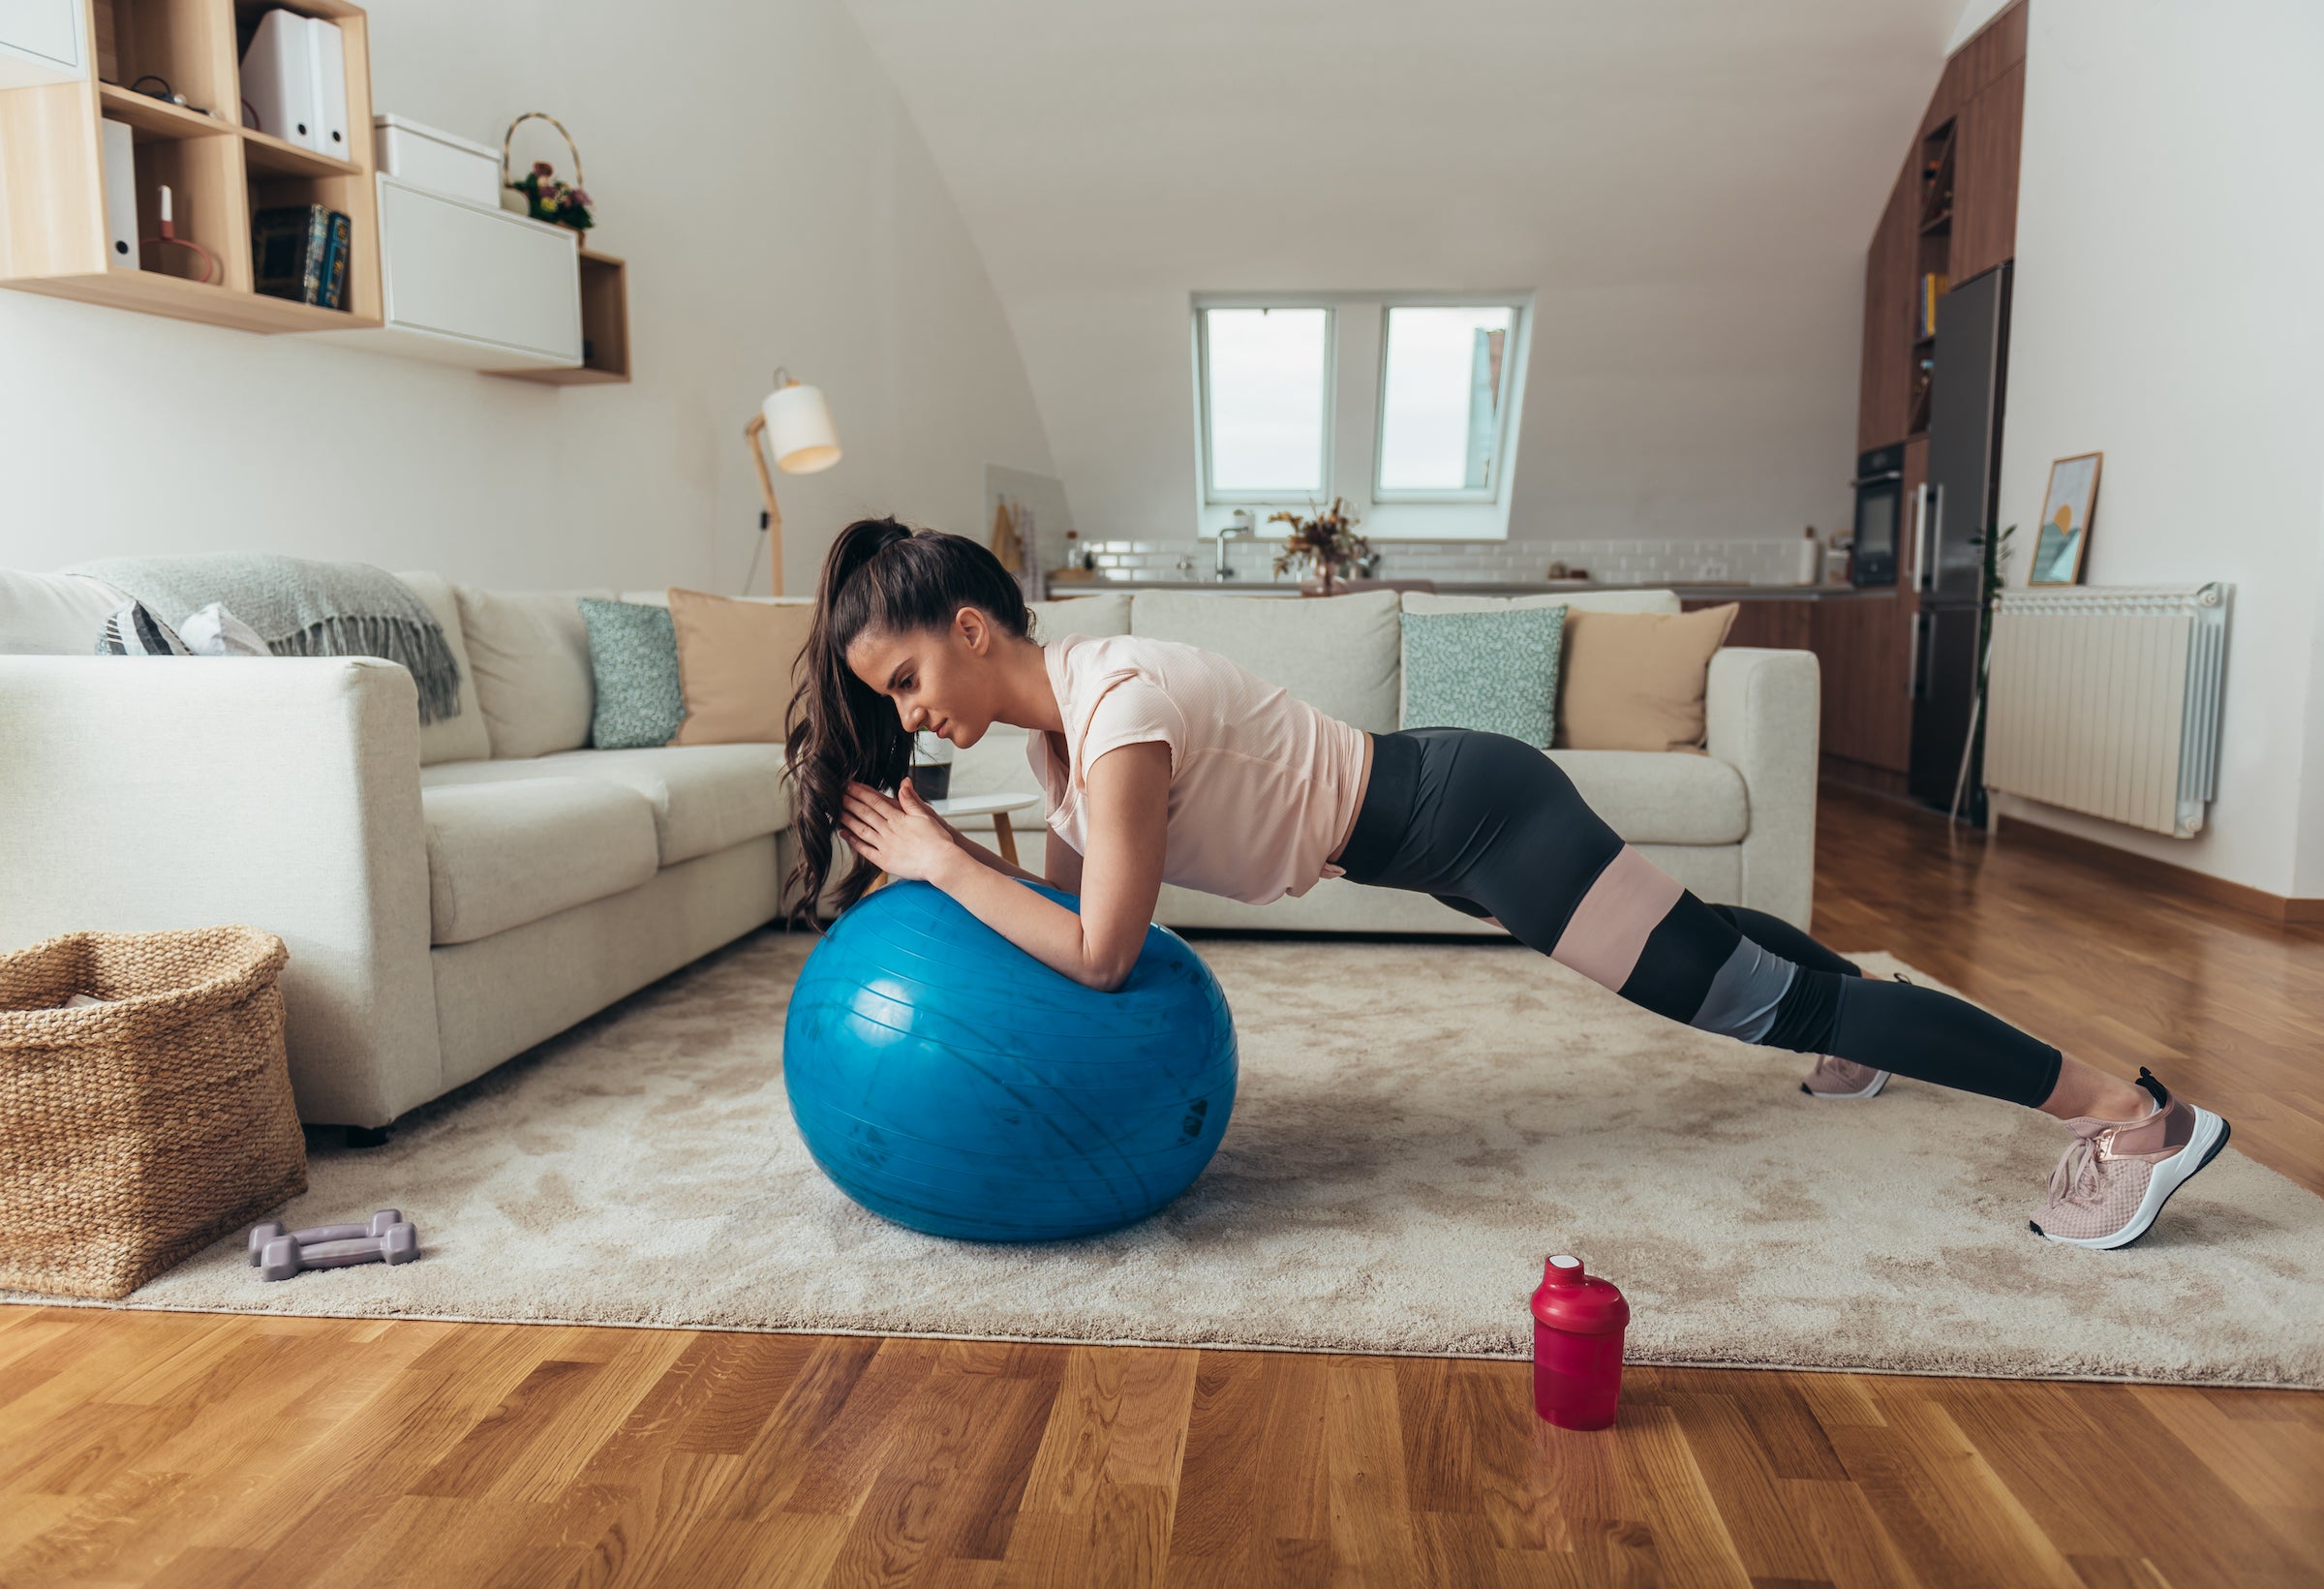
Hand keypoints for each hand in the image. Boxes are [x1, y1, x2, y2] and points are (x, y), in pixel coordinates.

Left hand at [840, 780, 960, 883]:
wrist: (942, 863)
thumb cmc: (937, 840)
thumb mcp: (925, 815)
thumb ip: (911, 799)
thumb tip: (904, 782)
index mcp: (898, 817)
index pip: (875, 801)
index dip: (860, 792)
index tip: (849, 785)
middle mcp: (889, 830)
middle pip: (865, 813)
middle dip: (849, 801)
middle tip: (835, 793)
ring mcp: (885, 845)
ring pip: (861, 829)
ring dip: (847, 819)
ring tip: (835, 810)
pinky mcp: (884, 861)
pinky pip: (865, 850)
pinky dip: (853, 841)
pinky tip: (844, 834)